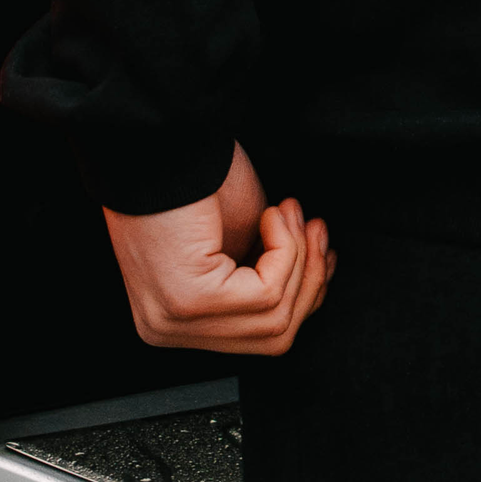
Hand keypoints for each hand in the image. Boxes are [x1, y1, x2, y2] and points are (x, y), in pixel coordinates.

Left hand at [104, 142, 334, 356]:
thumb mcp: (237, 244)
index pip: (256, 335)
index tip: (323, 254)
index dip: (303, 296)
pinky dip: (284, 249)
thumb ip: (264, 278)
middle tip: (317, 229)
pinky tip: (271, 215)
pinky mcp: (188, 301)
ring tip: (289, 212)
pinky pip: (266, 293)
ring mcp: (174, 321)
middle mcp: (166, 330)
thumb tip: (310, 287)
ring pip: (275, 319)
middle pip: (272, 337)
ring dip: (298, 257)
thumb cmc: (194, 181)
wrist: (157, 144)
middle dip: (309, 280)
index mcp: (171, 321)